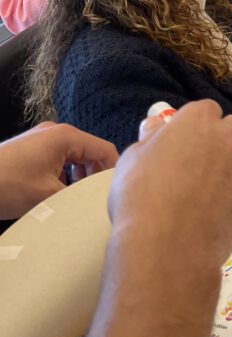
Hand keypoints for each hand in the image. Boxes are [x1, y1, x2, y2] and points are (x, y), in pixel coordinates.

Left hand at [0, 122, 117, 220]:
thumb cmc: (8, 186)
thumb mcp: (49, 195)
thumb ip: (78, 196)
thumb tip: (97, 204)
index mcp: (66, 136)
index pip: (104, 150)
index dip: (113, 172)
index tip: (116, 193)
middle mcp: (56, 132)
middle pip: (89, 152)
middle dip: (94, 176)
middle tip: (96, 200)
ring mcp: (41, 139)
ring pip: (72, 158)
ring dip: (77, 178)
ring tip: (75, 201)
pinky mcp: (30, 149)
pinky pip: (57, 160)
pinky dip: (61, 177)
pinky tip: (55, 197)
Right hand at [108, 100, 231, 270]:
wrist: (166, 248)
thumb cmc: (141, 195)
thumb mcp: (133, 158)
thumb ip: (151, 138)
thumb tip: (157, 127)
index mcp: (199, 120)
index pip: (204, 109)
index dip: (190, 124)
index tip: (176, 141)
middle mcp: (227, 139)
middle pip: (228, 129)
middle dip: (215, 140)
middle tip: (189, 163)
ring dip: (222, 169)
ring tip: (194, 196)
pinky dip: (225, 198)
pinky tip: (203, 216)